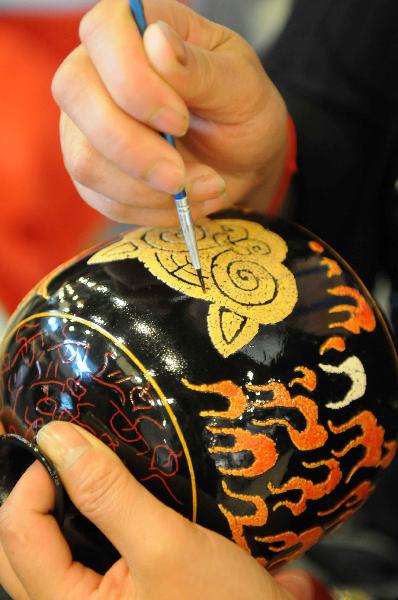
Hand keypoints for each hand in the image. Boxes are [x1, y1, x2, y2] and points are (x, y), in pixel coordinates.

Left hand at [0, 422, 313, 599]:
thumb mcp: (167, 544)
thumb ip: (108, 493)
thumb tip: (55, 437)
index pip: (17, 528)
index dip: (38, 476)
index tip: (80, 444)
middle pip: (18, 540)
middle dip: (39, 487)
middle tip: (77, 453)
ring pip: (41, 546)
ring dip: (55, 501)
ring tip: (88, 469)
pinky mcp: (107, 596)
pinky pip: (70, 552)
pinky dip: (77, 517)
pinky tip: (105, 497)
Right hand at [53, 0, 287, 226]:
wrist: (241, 161)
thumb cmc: (242, 111)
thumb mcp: (241, 87)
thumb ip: (201, 69)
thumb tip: (156, 41)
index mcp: (137, 28)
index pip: (104, 33)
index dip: (133, 82)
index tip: (179, 121)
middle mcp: (99, 71)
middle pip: (76, 95)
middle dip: (133, 148)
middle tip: (181, 174)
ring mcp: (87, 123)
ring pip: (86, 160)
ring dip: (149, 190)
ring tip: (202, 186)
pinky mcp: (92, 170)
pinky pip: (104, 199)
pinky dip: (152, 210)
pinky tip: (185, 200)